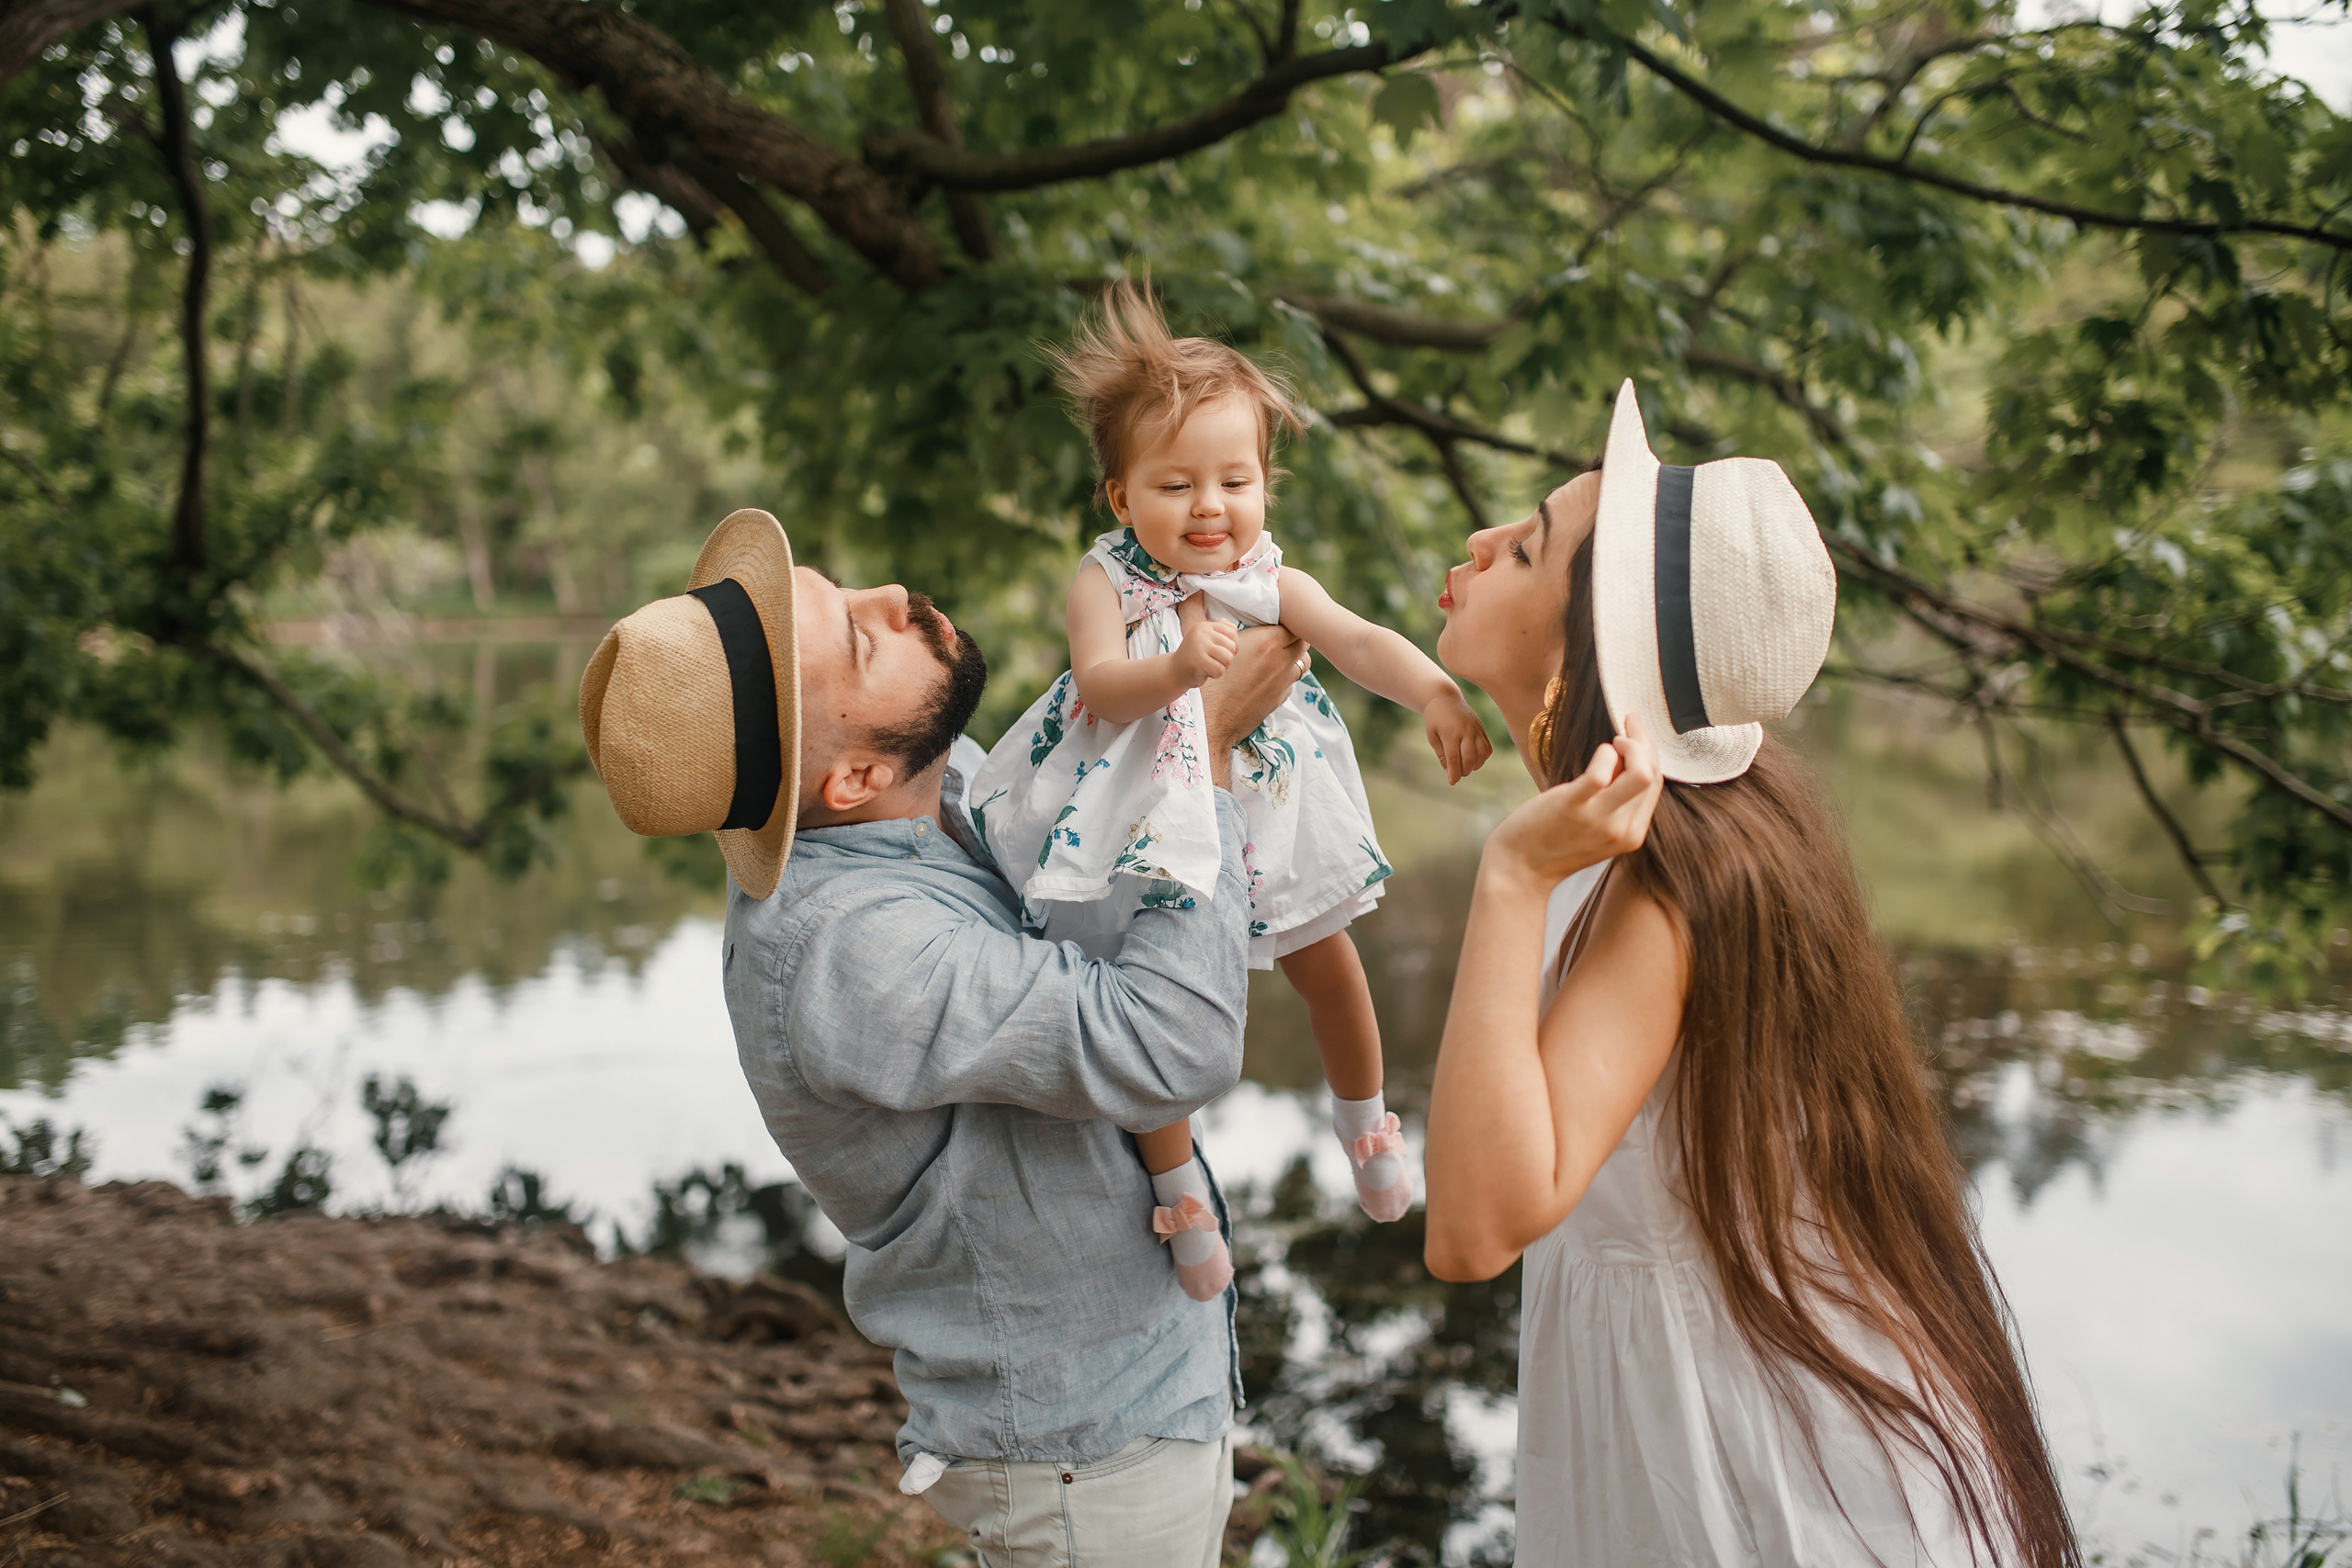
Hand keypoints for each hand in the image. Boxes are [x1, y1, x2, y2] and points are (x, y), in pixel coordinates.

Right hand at [1173, 616, 1240, 688]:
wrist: (1175, 671)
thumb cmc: (1196, 656)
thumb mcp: (1206, 639)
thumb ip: (1220, 629)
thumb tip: (1235, 627)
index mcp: (1204, 626)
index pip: (1232, 631)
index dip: (1233, 645)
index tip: (1221, 651)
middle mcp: (1201, 633)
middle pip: (1232, 646)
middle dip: (1227, 658)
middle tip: (1213, 660)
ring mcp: (1199, 647)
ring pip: (1228, 658)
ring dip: (1223, 666)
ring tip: (1210, 665)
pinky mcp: (1198, 662)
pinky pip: (1220, 670)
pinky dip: (1215, 675)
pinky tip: (1205, 672)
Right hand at [1201, 624, 1309, 782]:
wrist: (1208, 722)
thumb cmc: (1203, 680)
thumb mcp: (1198, 641)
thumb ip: (1195, 609)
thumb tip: (1191, 588)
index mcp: (1266, 642)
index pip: (1294, 622)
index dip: (1288, 619)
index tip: (1278, 618)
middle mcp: (1280, 662)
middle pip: (1303, 641)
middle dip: (1295, 636)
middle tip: (1280, 634)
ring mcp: (1283, 683)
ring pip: (1301, 663)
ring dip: (1293, 657)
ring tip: (1276, 654)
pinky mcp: (1279, 700)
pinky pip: (1292, 682)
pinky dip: (1285, 676)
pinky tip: (1268, 675)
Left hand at [1423, 689, 1493, 784]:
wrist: (1445, 698)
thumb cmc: (1435, 719)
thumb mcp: (1432, 737)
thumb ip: (1442, 755)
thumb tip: (1451, 773)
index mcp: (1450, 733)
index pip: (1454, 759)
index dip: (1454, 774)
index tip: (1452, 782)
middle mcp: (1465, 731)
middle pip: (1470, 758)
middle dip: (1464, 771)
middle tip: (1457, 773)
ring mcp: (1475, 729)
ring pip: (1482, 754)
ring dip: (1475, 766)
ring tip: (1465, 766)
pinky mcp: (1481, 729)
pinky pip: (1487, 748)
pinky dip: (1482, 758)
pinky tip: (1473, 759)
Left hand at [1480, 711, 1662, 890]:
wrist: (1519, 870)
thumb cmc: (1552, 842)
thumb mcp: (1595, 828)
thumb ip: (1614, 802)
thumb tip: (1623, 758)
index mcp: (1631, 834)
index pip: (1655, 783)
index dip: (1650, 753)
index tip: (1637, 734)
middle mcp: (1622, 829)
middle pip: (1652, 773)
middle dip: (1646, 740)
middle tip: (1629, 722)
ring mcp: (1600, 819)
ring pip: (1641, 773)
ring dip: (1633, 744)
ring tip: (1615, 739)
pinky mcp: (1573, 806)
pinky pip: (1602, 771)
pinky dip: (1605, 753)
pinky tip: (1600, 751)